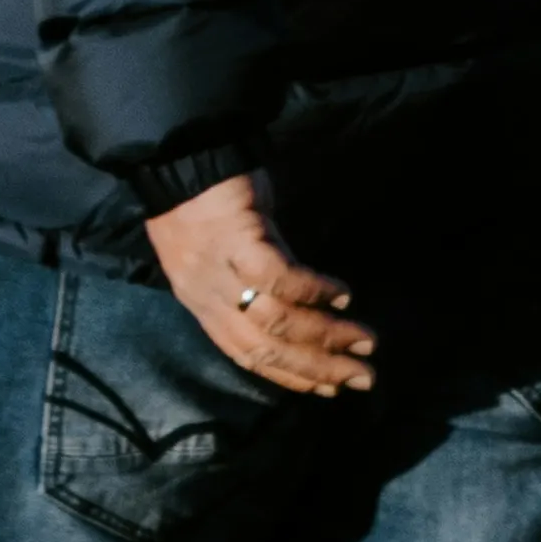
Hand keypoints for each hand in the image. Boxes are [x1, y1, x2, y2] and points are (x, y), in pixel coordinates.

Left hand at [142, 170, 377, 396]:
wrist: (176, 153)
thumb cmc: (203, 202)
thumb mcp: (226, 257)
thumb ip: (255, 287)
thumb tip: (306, 311)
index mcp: (203, 304)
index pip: (249, 356)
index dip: (292, 377)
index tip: (332, 388)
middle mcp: (208, 297)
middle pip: (267, 348)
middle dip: (320, 369)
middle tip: (363, 378)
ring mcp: (220, 272)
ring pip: (277, 321)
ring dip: (327, 336)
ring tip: (364, 341)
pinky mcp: (236, 242)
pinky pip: (279, 279)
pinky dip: (314, 291)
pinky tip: (342, 295)